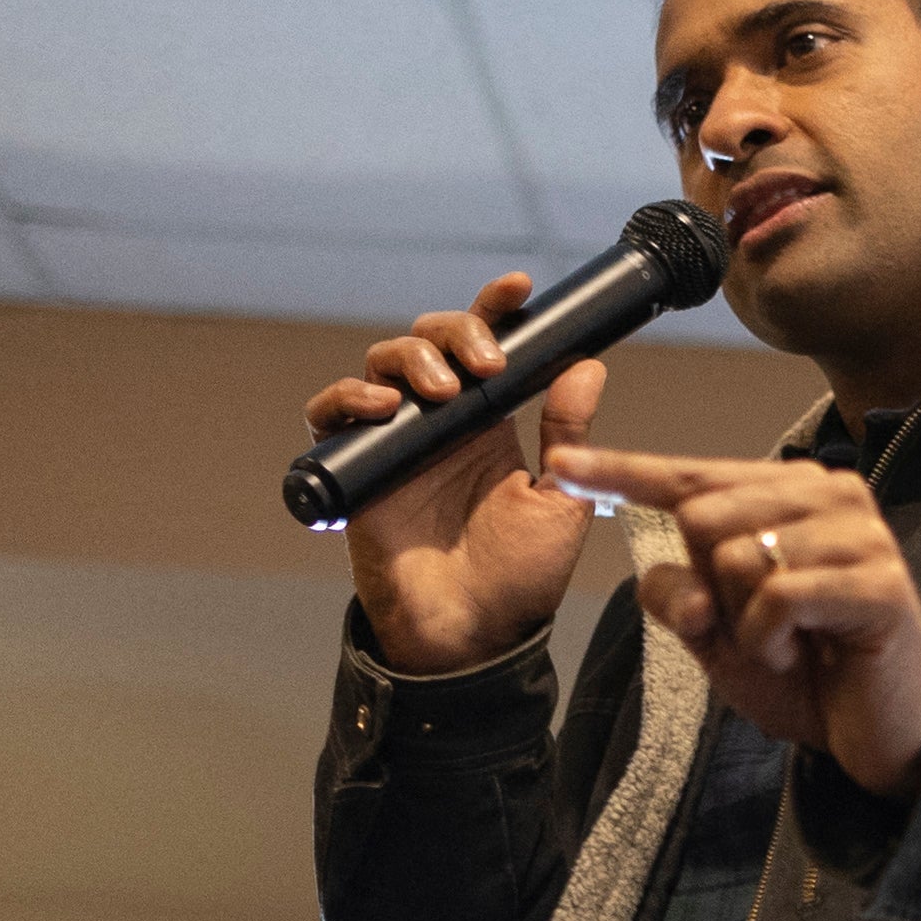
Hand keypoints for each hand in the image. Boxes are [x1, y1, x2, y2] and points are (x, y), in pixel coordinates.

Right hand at [302, 273, 605, 675]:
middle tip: (486, 366)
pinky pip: (330, 415)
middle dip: (455, 331)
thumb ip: (569, 431)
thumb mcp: (560, 496)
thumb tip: (590, 364)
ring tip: (445, 394)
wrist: (474, 634)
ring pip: (381, 363)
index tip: (516, 286)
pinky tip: (383, 406)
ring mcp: (395, 441)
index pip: (488, 345)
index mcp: (492, 420)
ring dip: (411, 359)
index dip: (494, 308)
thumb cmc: (521, 575)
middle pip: (429, 338)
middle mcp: (440, 422)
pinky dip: (349, 398)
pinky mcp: (355, 469)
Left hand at [544, 444, 920, 801]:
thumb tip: (666, 582)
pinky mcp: (880, 581)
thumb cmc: (806, 671)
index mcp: (790, 492)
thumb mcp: (717, 634)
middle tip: (759, 627)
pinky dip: (771, 640)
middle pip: (702, 514)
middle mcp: (830, 495)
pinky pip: (777, 598)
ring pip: (736, 555)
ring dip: (745, 622)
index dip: (624, 472)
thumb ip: (677, 594)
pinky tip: (805, 653)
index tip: (562, 463)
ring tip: (789, 643)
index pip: (692, 476)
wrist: (884, 731)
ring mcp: (860, 533)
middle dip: (710, 584)